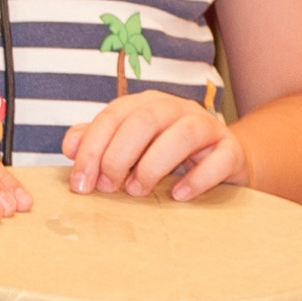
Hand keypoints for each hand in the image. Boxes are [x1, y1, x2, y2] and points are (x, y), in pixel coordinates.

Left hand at [61, 92, 248, 202]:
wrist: (222, 162)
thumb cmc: (167, 156)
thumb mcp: (130, 149)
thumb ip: (99, 142)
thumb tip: (70, 144)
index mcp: (147, 105)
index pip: (114, 115)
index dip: (92, 148)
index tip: (80, 183)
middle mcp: (177, 109)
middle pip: (145, 120)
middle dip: (119, 155)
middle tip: (107, 188)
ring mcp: (207, 127)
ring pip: (183, 133)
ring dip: (154, 164)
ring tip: (137, 191)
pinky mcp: (231, 150)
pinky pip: (219, 158)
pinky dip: (197, 178)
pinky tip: (177, 196)